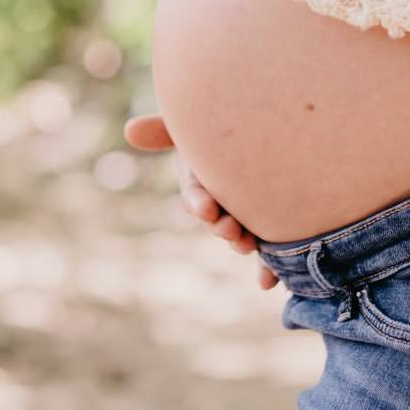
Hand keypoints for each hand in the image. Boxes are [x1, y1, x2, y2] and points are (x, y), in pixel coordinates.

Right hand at [123, 113, 280, 290]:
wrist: (280, 132)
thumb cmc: (229, 126)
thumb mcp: (199, 127)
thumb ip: (169, 129)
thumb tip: (129, 130)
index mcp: (206, 181)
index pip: (197, 194)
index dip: (199, 201)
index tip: (206, 207)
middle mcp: (224, 203)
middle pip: (220, 219)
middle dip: (222, 226)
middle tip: (230, 228)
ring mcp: (248, 216)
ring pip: (242, 237)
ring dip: (242, 244)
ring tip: (248, 244)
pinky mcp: (274, 227)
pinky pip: (270, 254)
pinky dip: (266, 270)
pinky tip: (266, 283)